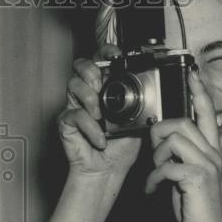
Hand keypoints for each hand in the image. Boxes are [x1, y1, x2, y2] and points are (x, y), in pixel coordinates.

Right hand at [58, 46, 140, 178]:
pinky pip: (74, 115)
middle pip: (81, 65)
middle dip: (91, 71)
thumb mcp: (139, 121)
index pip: (102, 60)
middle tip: (100, 84)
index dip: (106, 51)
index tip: (115, 54)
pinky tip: (100, 138)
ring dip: (88, 97)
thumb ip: (142, 103)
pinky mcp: (66, 121)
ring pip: (73, 84)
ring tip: (100, 115)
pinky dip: (89, 127)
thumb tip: (155, 89)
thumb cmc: (121, 148)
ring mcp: (76, 105)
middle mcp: (89, 93)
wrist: (108, 170)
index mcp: (107, 88)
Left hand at [144, 69, 221, 221]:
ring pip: (173, 140)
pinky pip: (166, 166)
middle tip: (153, 155)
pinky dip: (153, 179)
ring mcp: (208, 166)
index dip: (200, 93)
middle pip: (182, 123)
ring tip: (155, 175)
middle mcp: (214, 155)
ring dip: (156, 157)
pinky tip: (152, 190)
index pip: (208, 115)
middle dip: (159, 134)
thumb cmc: (195, 210)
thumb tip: (162, 144)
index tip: (192, 75)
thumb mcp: (188, 178)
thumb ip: (181, 158)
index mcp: (213, 152)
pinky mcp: (198, 178)